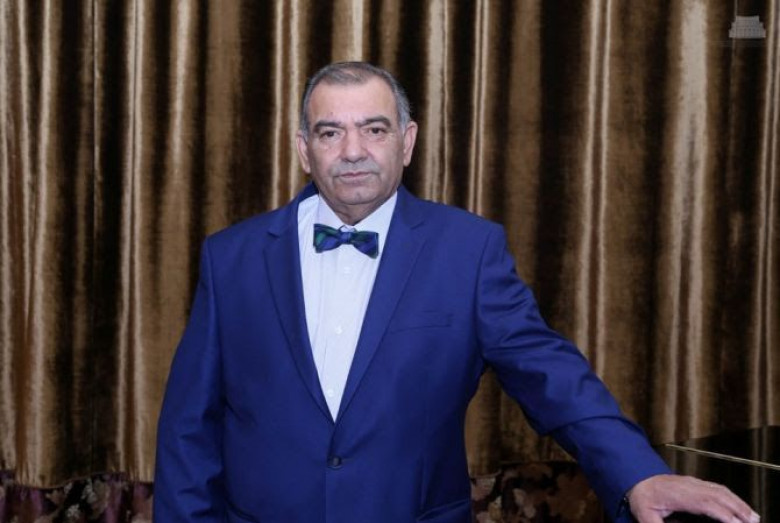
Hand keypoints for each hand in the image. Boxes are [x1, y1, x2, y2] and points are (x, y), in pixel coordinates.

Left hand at [627, 474, 759, 522]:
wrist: (636, 477)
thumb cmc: (642, 497)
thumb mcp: (645, 516)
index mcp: (679, 495)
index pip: (706, 504)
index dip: (723, 513)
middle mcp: (689, 486)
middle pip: (719, 496)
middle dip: (738, 509)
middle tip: (753, 522)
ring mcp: (694, 483)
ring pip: (721, 490)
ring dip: (738, 502)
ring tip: (753, 517)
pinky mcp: (696, 483)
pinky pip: (718, 488)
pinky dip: (732, 496)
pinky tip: (739, 505)